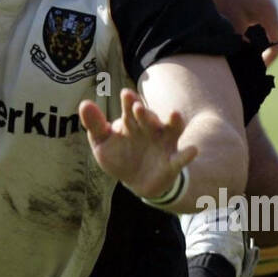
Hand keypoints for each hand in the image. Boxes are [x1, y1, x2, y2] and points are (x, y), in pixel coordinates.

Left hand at [79, 90, 196, 199]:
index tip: (126, 95)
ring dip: (173, 122)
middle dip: (144, 112)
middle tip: (138, 108)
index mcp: (132, 121)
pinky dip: (187, 154)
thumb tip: (84, 103)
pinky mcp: (172, 162)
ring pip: (171, 129)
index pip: (130, 109)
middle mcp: (150, 128)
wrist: (136, 181)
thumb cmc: (119, 156)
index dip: (129, 102)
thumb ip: (95, 125)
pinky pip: (181, 158)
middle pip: (149, 117)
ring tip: (175, 114)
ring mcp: (163, 143)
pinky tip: (193, 150)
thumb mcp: (102, 143)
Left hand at [204, 0, 277, 66]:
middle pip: (270, 38)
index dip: (268, 59)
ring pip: (260, 30)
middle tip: (244, 63)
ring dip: (250, 41)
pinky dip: (244, 31)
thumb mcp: (230, 20)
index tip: (255, 69)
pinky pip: (252, 21)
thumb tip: (243, 59)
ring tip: (234, 51)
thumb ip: (239, 40)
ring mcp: (260, 2)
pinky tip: (229, 36)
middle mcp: (269, 8)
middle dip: (258, 52)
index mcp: (268, 14)